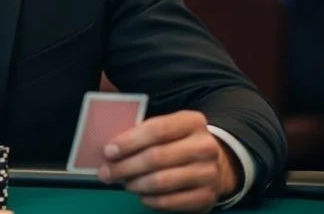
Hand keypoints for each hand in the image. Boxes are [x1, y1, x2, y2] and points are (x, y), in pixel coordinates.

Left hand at [98, 111, 239, 212]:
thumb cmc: (178, 142)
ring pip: (162, 181)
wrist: (216, 162)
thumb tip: (110, 147)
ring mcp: (209, 173)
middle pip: (157, 157)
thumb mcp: (168, 128)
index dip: (129, 141)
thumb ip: (142, 132)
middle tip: (106, 172)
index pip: (156, 130)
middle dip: (125, 166)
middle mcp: (205, 146)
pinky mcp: (207, 197)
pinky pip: (171, 202)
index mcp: (192, 121)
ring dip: (135, 183)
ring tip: (123, 182)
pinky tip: (140, 194)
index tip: (108, 151)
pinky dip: (150, 200)